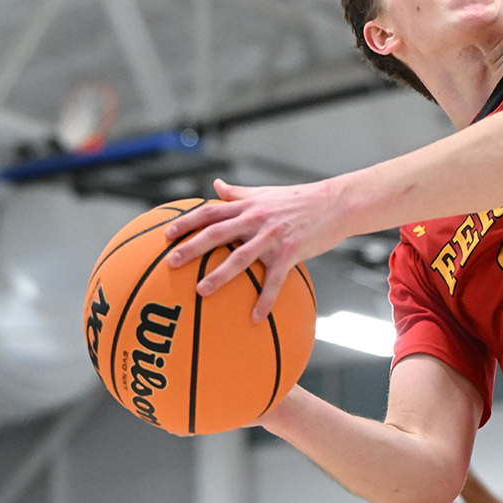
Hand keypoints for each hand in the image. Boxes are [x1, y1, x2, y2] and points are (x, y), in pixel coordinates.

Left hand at [164, 178, 350, 320]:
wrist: (336, 203)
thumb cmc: (299, 199)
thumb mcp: (265, 192)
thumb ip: (238, 193)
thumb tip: (215, 185)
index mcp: (248, 206)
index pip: (210, 212)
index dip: (186, 223)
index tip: (166, 235)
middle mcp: (257, 219)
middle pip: (218, 233)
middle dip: (192, 247)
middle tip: (171, 263)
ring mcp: (273, 236)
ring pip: (241, 257)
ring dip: (219, 275)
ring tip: (201, 292)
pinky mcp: (291, 251)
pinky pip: (275, 279)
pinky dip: (265, 299)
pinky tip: (255, 318)